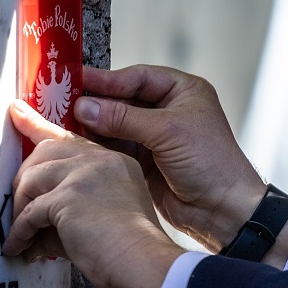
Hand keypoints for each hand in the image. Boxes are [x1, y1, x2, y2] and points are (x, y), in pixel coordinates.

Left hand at [3, 101, 182, 287]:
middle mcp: (100, 161)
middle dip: (24, 177)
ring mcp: (84, 174)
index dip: (38, 125)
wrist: (142, 263)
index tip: (17, 112)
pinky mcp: (69, 196)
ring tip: (20, 233)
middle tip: (16, 204)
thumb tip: (32, 222)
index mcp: (114, 161)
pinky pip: (30, 212)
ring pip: (31, 179)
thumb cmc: (129, 250)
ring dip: (19, 208)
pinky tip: (19, 248)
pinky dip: (20, 233)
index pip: (70, 138)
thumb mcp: (104, 216)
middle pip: (44, 150)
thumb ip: (71, 207)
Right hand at [74, 65, 265, 251]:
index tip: (78, 79)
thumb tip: (84, 107)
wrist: (222, 209)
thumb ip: (124, 118)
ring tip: (65, 123)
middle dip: (96, 103)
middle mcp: (169, 110)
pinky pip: (116, 146)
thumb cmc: (211, 162)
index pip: (138, 78)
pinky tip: (79, 143)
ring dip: (94, 125)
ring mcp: (156, 136)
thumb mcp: (168, 132)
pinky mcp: (145, 160)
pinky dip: (99, 146)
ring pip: (116, 124)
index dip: (108, 79)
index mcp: (183, 92)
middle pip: (123, 100)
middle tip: (64, 103)